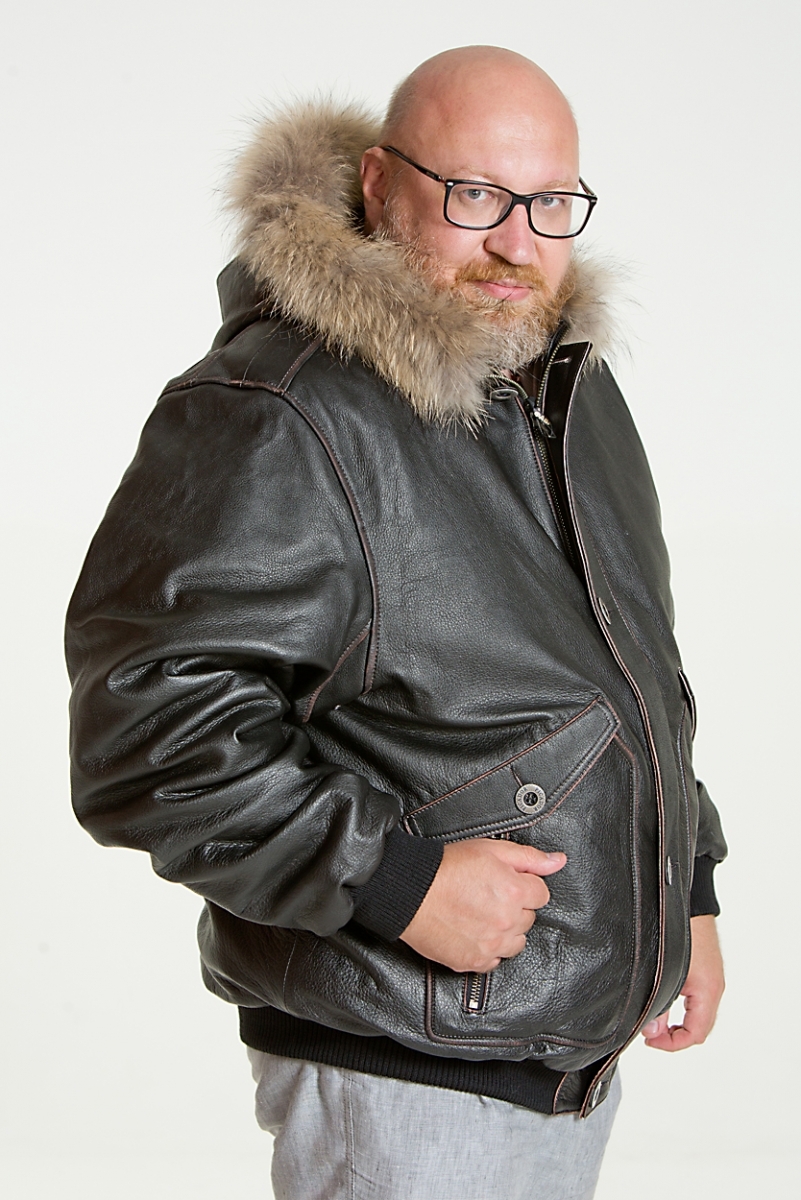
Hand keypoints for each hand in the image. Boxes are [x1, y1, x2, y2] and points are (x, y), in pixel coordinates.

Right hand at [399, 838, 565, 972]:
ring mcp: (492, 945)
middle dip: (515, 907)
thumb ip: (530, 858)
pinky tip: (473, 931)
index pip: (541, 894)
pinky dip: (488, 948)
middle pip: (529, 918)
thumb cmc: (448, 867)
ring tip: (482, 914)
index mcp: (516, 892)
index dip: (524, 884)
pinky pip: (495, 960)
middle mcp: (508, 922)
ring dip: (506, 930)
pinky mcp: (474, 961)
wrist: (411, 892)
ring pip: (516, 942)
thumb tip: (559, 861)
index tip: (505, 882)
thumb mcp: (491, 849)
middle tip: (489, 894)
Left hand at [642, 914, 723, 1050]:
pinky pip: (697, 998)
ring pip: (698, 1013)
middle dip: (674, 1035)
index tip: (651, 1041)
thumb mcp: (664, 975)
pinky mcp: (705, 969)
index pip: (695, 1034)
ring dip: (678, 1021)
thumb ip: (658, 1006)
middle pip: (699, 1027)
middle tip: (651, 1033)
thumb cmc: (680, 931)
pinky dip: (682, 1007)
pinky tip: (664, 1000)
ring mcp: (711, 978)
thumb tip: (652, 1031)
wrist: (690, 902)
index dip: (672, 1044)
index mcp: (707, 991)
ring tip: (655, 1020)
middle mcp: (714, 987)